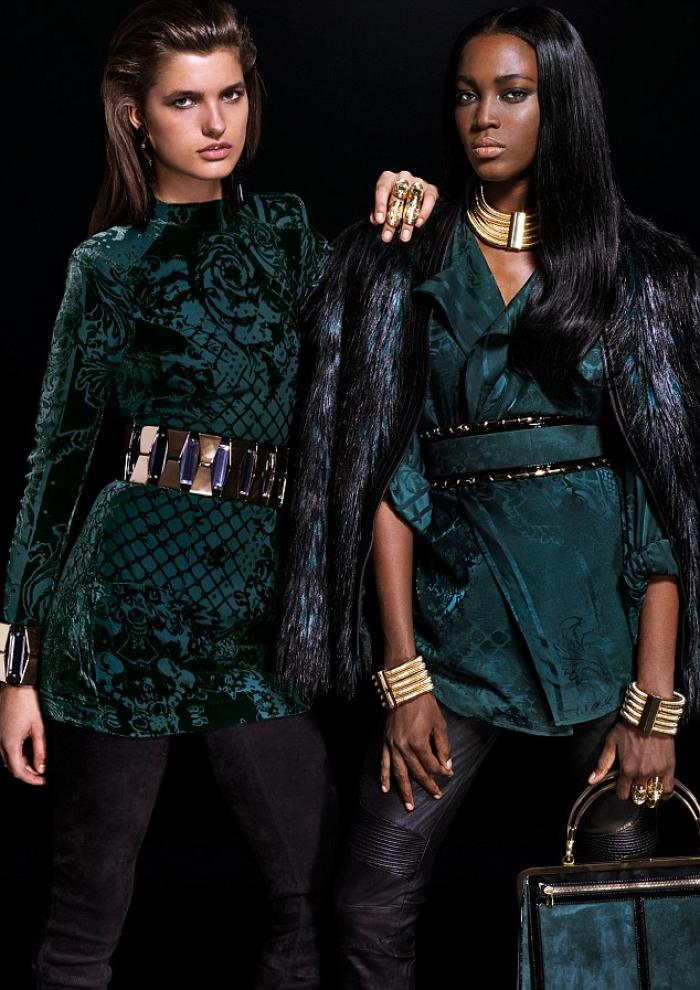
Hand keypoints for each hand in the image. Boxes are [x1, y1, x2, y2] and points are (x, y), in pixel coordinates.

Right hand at [0, 685, 46, 785]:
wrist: (16, 685)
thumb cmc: (28, 703)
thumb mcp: (39, 728)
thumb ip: (40, 750)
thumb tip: (41, 768)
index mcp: (9, 744)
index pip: (18, 771)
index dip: (31, 779)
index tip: (43, 781)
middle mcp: (0, 743)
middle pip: (11, 766)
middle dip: (27, 772)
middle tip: (42, 772)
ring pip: (7, 758)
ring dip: (22, 762)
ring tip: (37, 759)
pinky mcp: (0, 730)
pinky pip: (6, 748)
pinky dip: (17, 752)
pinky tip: (29, 748)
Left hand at [371, 170, 438, 243]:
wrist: (413, 192)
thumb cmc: (393, 199)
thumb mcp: (384, 204)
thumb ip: (378, 211)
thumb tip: (375, 219)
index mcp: (388, 178)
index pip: (382, 189)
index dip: (380, 205)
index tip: (379, 220)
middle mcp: (403, 177)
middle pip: (397, 199)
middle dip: (392, 220)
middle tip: (387, 237)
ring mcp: (417, 182)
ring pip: (412, 202)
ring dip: (407, 222)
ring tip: (404, 237)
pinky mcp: (430, 189)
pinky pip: (429, 199)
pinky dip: (424, 211)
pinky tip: (418, 223)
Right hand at [381, 692, 452, 810]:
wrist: (404, 689)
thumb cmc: (424, 704)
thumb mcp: (439, 724)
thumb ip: (443, 746)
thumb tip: (447, 765)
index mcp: (419, 743)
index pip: (432, 765)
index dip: (441, 772)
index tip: (449, 774)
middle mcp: (404, 748)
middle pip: (417, 772)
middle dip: (428, 785)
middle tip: (436, 796)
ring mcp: (393, 746)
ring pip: (399, 773)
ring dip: (404, 790)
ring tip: (408, 806)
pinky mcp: (386, 742)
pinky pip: (384, 763)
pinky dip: (384, 776)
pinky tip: (385, 788)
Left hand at [588, 719, 674, 799]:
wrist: (648, 717)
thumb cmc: (628, 728)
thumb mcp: (611, 743)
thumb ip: (602, 764)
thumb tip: (591, 781)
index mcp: (626, 769)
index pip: (623, 794)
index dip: (621, 792)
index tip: (622, 787)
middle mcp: (641, 774)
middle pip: (637, 795)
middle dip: (634, 792)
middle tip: (634, 785)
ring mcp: (656, 772)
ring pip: (652, 795)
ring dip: (648, 794)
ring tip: (647, 788)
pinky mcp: (669, 768)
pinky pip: (668, 789)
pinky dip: (664, 793)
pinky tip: (660, 791)